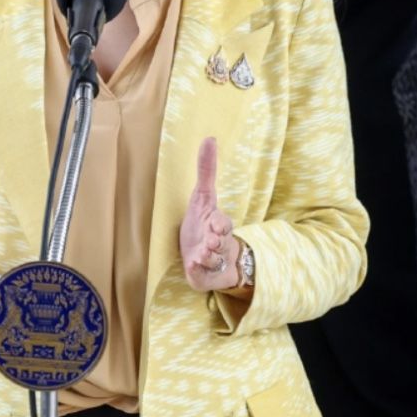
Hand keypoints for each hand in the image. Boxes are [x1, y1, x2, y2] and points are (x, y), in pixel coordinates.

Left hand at [180, 138, 241, 291]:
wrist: (206, 259)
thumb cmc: (203, 225)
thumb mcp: (202, 197)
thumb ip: (206, 171)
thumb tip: (209, 138)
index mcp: (220, 226)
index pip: (223, 223)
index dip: (219, 224)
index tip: (213, 224)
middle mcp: (220, 244)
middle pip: (221, 243)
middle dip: (214, 243)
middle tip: (209, 241)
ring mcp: (214, 262)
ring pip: (212, 260)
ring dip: (204, 257)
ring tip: (199, 254)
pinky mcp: (206, 278)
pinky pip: (202, 277)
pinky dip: (197, 271)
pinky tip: (193, 266)